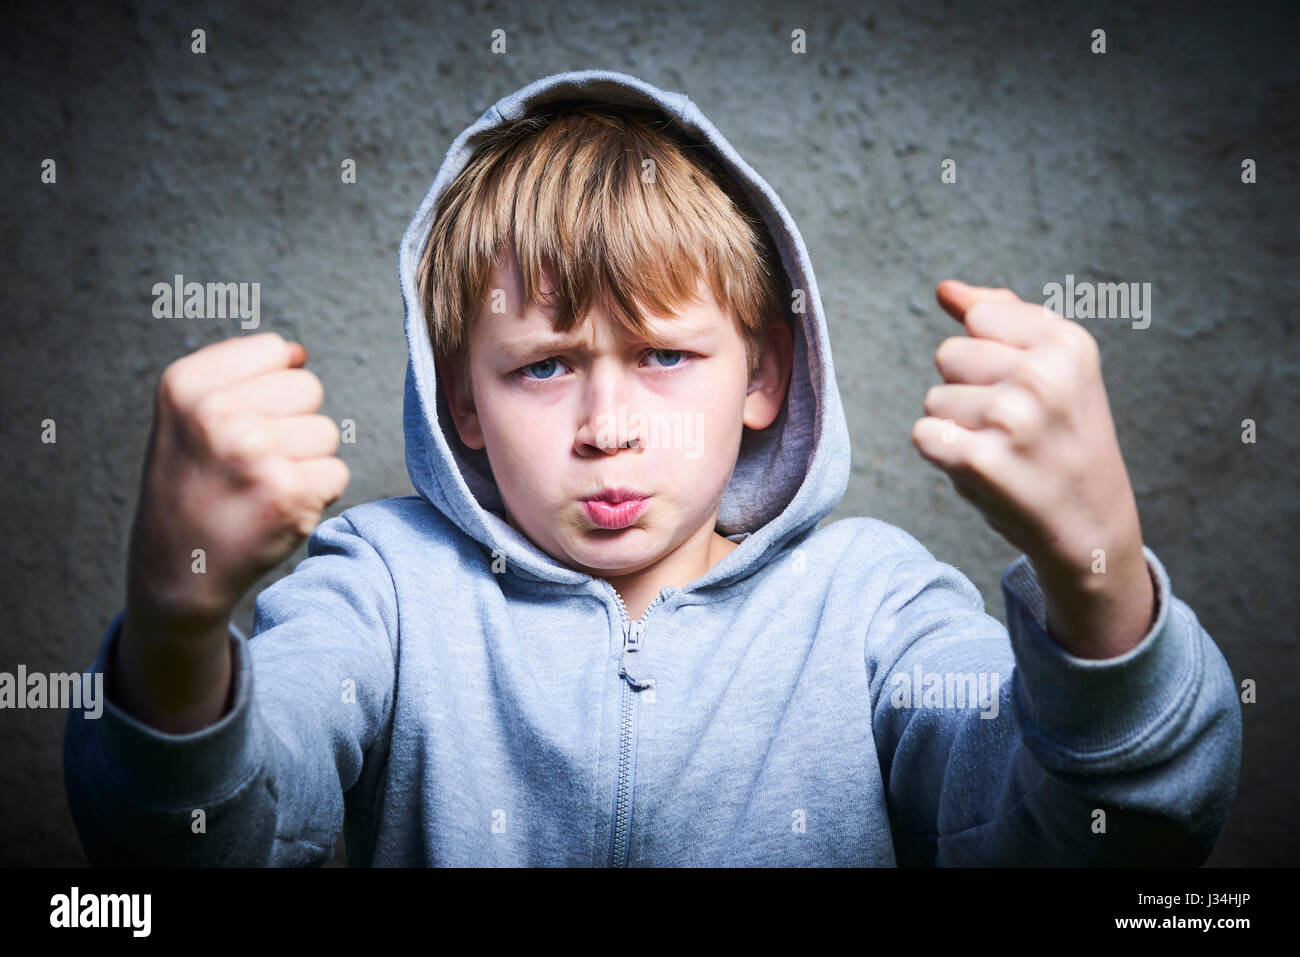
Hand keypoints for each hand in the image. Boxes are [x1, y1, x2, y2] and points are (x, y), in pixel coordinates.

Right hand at [126, 331, 349, 636]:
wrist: (178, 568)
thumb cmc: (192, 484)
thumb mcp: (186, 415)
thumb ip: (239, 374)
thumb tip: (298, 354)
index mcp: (186, 385)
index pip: (273, 349)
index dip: (270, 385)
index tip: (241, 419)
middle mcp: (217, 414)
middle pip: (308, 388)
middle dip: (292, 422)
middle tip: (252, 459)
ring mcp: (255, 453)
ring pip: (327, 432)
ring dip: (306, 459)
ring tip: (262, 483)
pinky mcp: (289, 493)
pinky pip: (337, 473)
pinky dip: (317, 493)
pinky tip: (276, 506)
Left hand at [911, 280, 1153, 657]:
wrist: (1091, 526)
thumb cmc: (1064, 439)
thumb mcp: (1057, 367)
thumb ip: (1001, 318)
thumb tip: (945, 290)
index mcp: (1067, 343)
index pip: (979, 318)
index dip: (992, 356)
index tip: (1030, 389)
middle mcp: (1043, 375)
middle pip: (948, 355)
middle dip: (969, 390)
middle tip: (1014, 427)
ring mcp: (1011, 419)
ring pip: (933, 398)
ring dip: (957, 427)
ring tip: (1003, 450)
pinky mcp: (979, 460)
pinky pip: (924, 435)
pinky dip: (943, 455)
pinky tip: (983, 470)